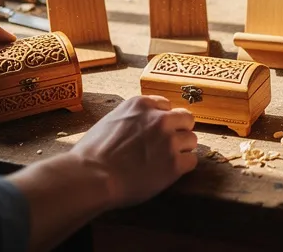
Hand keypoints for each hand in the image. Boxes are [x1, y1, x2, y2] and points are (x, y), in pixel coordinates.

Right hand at [71, 95, 197, 207]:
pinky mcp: (175, 163)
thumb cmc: (93, 153)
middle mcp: (159, 119)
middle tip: (167, 145)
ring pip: (192, 140)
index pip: (167, 106)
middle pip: (186, 119)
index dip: (163, 120)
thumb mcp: (112, 120)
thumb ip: (134, 118)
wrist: (91, 177)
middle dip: (179, 131)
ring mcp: (169, 141)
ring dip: (182, 150)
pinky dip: (182, 167)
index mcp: (142, 105)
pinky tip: (167, 172)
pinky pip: (191, 161)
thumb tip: (144, 124)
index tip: (156, 131)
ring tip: (165, 161)